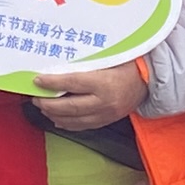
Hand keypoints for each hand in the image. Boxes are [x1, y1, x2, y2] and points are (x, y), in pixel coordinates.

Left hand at [32, 59, 147, 132]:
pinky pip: (82, 126)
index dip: (52, 83)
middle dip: (48, 103)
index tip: (37, 80)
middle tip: (35, 98)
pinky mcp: (106, 121)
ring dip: (54, 115)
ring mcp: (106, 114)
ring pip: (74, 120)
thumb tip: (58, 64)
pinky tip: (57, 118)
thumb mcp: (108, 58)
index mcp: (104, 83)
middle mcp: (104, 102)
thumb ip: (86, 63)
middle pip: (69, 106)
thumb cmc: (126, 64)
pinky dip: (67, 123)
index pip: (72, 83)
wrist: (148, 80)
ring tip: (42, 107)